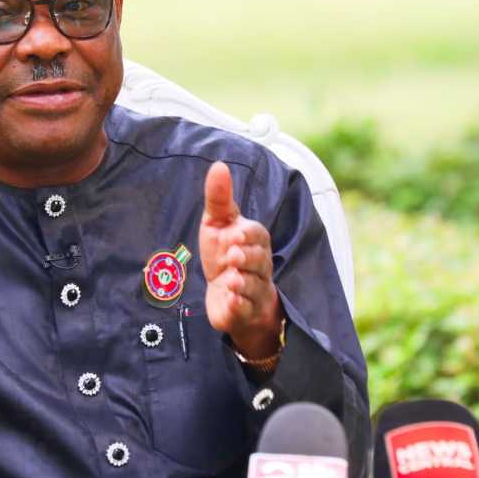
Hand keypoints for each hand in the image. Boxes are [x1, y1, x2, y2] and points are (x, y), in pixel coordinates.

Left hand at [200, 162, 281, 360]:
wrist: (225, 295)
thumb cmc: (224, 255)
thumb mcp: (218, 224)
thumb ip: (219, 198)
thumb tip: (219, 165)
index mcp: (255, 242)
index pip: (259, 235)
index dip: (248, 236)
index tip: (234, 235)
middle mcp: (260, 266)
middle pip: (260, 261)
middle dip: (246, 259)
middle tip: (231, 257)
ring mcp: (254, 290)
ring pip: (253, 286)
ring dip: (240, 283)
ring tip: (229, 280)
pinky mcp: (243, 312)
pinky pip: (244, 309)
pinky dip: (236, 306)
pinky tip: (228, 300)